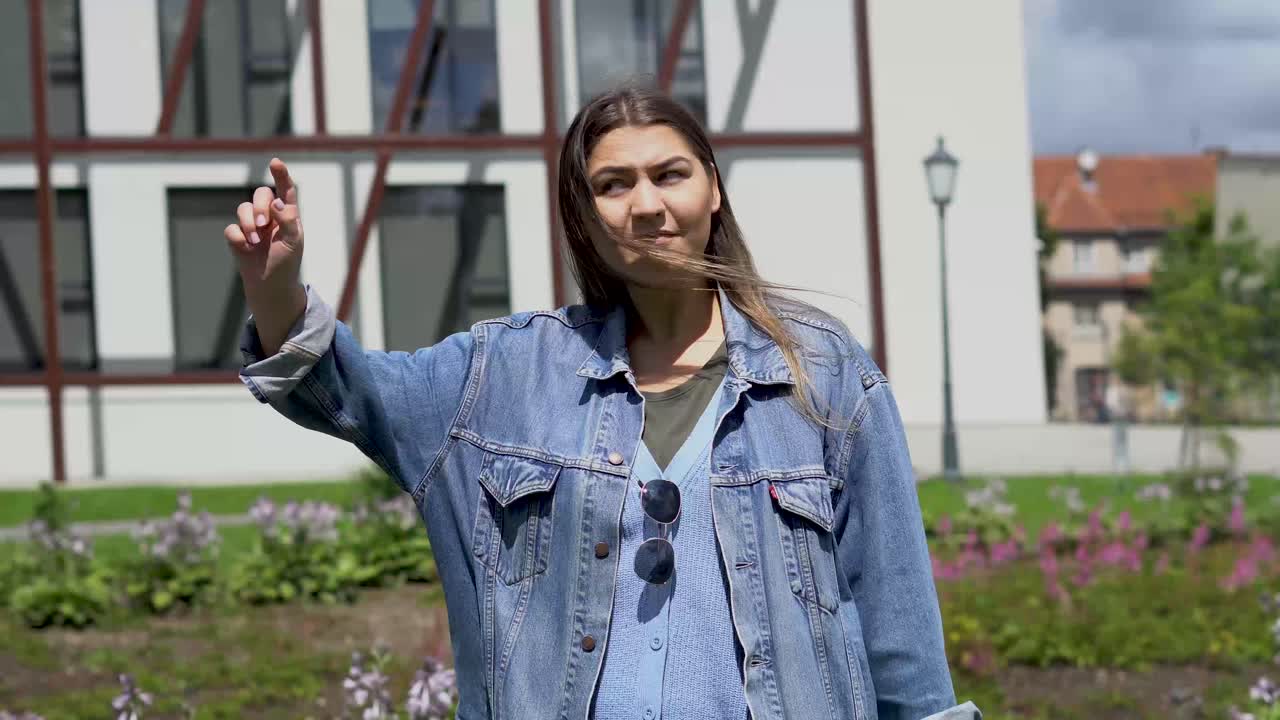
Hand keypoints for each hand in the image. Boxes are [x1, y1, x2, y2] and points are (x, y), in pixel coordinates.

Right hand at [224, 157, 304, 302]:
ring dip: (248, 223)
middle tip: (264, 226)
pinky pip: (231, 228)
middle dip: (260, 207)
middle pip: (260, 195)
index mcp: (287, 214)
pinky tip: (246, 248)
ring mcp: (252, 224)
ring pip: (242, 208)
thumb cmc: (286, 262)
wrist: (270, 284)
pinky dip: (238, 237)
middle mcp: (269, 215)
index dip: (280, 175)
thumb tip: (278, 202)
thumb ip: (289, 220)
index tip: (275, 162)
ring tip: (255, 241)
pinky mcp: (237, 236)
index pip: (285, 190)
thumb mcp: (294, 242)